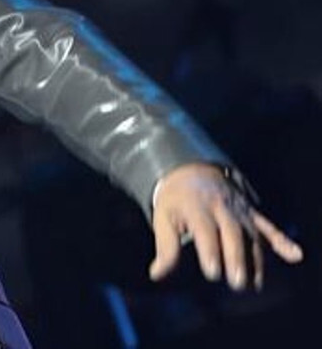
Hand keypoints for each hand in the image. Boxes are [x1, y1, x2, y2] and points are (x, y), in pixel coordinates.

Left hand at [150, 163, 302, 289]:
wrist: (191, 169)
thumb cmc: (174, 200)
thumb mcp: (163, 218)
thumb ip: (165, 247)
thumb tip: (157, 274)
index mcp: (196, 207)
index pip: (204, 231)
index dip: (209, 251)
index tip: (212, 273)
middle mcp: (221, 207)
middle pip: (232, 233)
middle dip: (236, 258)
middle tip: (237, 283)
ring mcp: (239, 209)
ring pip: (251, 235)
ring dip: (255, 260)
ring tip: (254, 284)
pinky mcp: (251, 213)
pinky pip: (268, 227)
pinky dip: (282, 241)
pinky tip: (295, 255)